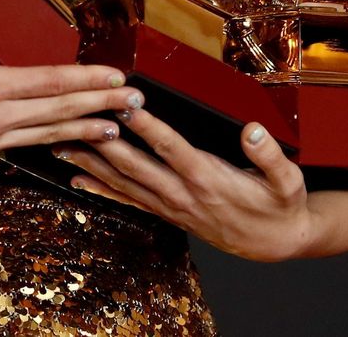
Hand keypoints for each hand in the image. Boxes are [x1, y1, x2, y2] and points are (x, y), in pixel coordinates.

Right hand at [0, 0, 142, 196]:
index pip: (48, 82)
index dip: (85, 78)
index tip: (116, 78)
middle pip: (58, 110)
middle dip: (100, 105)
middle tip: (136, 105)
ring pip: (47, 134)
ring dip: (83, 130)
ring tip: (114, 131)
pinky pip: (24, 148)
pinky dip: (50, 144)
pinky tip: (59, 145)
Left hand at [54, 101, 315, 261]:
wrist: (276, 243)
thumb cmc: (280, 205)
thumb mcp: (287, 181)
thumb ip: (269, 155)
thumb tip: (253, 130)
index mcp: (209, 178)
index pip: (171, 148)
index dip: (147, 126)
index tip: (125, 104)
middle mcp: (183, 193)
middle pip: (135, 165)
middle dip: (103, 141)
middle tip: (76, 119)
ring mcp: (171, 206)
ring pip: (123, 183)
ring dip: (90, 163)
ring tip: (60, 144)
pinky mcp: (166, 213)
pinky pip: (127, 201)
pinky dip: (101, 190)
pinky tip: (77, 180)